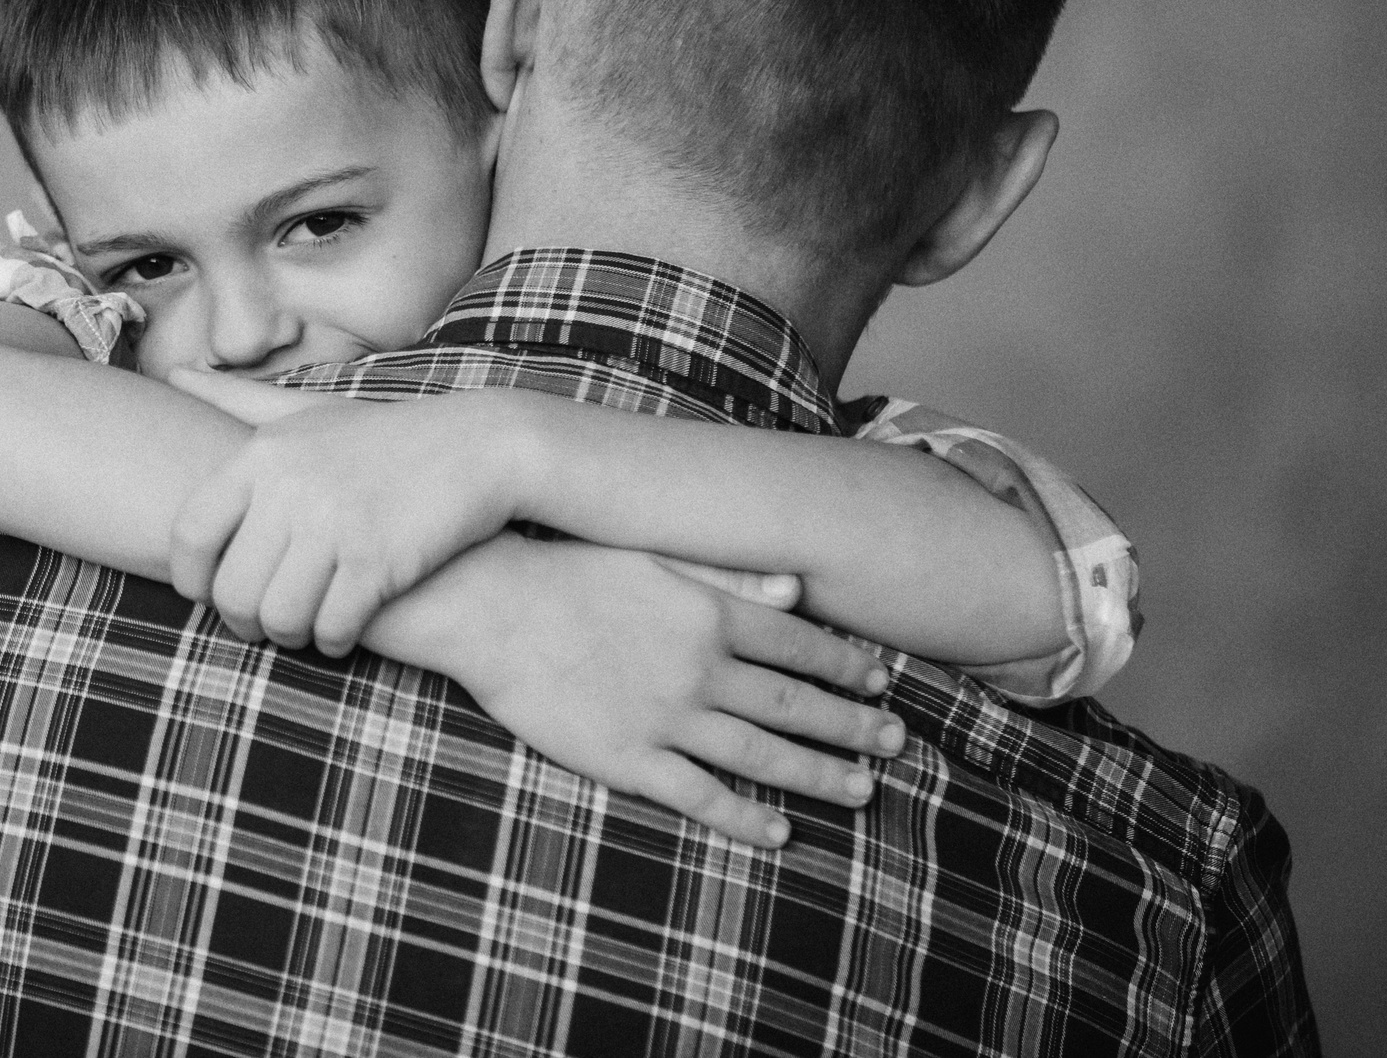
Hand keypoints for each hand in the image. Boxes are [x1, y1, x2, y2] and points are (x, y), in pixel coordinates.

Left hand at [166, 374, 517, 656]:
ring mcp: (335, 525)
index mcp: (264, 453)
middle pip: (232, 589)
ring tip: (302, 629)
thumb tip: (175, 375)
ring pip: (278, 616)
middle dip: (242, 620)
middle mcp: (292, 487)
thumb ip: (239, 400)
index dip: (189, 578)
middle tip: (260, 624)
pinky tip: (341, 633)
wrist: (480, 447)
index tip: (205, 595)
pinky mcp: (378, 561)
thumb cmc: (383, 436)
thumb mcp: (309, 411)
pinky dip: (333, 641)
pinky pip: (332, 626)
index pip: (190, 532)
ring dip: (288, 635)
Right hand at [415, 535, 902, 847]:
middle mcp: (700, 668)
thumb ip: (726, 574)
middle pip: (795, 704)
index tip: (882, 683)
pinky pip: (701, 796)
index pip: (800, 644)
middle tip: (896, 744)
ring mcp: (667, 718)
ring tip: (861, 790)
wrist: (490, 608)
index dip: (847, 666)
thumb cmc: (566, 571)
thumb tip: (796, 588)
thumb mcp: (652, 556)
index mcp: (708, 613)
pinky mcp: (629, 759)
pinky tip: (780, 830)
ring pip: (762, 755)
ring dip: (819, 775)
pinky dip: (746, 818)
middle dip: (853, 727)